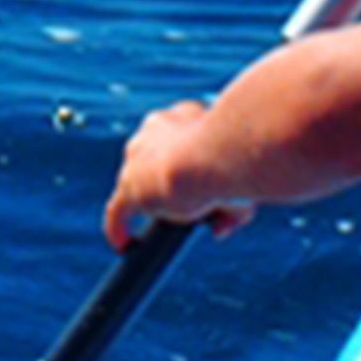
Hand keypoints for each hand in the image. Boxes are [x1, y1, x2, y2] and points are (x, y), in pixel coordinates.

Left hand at [103, 100, 255, 250]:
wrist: (213, 157)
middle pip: (156, 158)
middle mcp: (155, 130)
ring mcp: (138, 158)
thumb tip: (220, 227)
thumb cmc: (235, 161)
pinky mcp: (128, 185)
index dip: (190, 160)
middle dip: (168, 178)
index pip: (180, 138)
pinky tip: (124, 243)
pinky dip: (118, 226)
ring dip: (147, 199)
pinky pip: (117, 209)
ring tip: (160, 222)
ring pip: (138, 181)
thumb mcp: (242, 185)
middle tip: (186, 202)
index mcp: (184, 116)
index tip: (200, 179)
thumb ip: (231, 207)